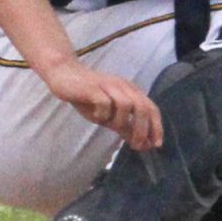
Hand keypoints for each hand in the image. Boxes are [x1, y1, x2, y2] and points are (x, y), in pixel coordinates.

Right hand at [38, 57, 163, 151]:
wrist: (65, 75)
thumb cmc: (88, 97)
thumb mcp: (109, 116)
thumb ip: (125, 128)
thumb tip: (141, 144)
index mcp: (131, 92)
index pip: (151, 109)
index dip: (156, 127)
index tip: (156, 145)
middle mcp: (124, 87)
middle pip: (143, 107)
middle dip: (142, 129)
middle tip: (136, 145)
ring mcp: (110, 86)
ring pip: (126, 105)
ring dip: (121, 120)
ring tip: (110, 125)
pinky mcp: (94, 88)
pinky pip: (104, 102)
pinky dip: (103, 113)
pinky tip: (96, 116)